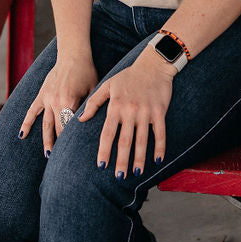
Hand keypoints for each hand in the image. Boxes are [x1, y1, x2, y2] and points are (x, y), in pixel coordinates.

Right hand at [20, 52, 97, 155]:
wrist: (73, 54)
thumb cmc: (87, 71)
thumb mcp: (94, 89)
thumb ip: (91, 107)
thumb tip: (88, 125)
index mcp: (70, 102)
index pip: (69, 127)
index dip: (71, 142)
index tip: (75, 155)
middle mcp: (56, 102)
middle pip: (57, 129)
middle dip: (60, 145)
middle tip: (62, 162)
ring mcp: (46, 99)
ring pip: (45, 124)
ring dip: (46, 140)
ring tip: (48, 155)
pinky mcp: (41, 94)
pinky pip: (32, 111)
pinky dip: (26, 123)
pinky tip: (21, 136)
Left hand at [77, 43, 175, 178]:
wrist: (153, 64)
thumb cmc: (128, 76)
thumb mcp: (107, 85)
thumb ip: (93, 102)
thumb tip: (80, 119)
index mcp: (115, 106)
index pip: (108, 133)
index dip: (104, 150)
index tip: (101, 166)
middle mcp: (130, 111)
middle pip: (125, 140)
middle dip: (122, 160)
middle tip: (119, 176)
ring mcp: (146, 112)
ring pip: (142, 139)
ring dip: (139, 157)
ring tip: (136, 173)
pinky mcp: (160, 111)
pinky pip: (160, 132)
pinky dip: (160, 146)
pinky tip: (158, 160)